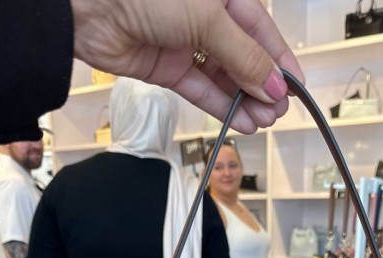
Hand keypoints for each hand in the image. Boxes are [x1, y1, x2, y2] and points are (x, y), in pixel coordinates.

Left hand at [70, 0, 304, 134]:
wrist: (87, 7)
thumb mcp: (208, 19)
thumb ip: (245, 56)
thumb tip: (274, 86)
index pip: (261, 29)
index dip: (279, 60)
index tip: (296, 89)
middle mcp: (205, 16)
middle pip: (244, 55)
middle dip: (262, 85)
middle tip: (277, 112)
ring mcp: (185, 42)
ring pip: (224, 76)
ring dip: (244, 100)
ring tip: (261, 122)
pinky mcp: (167, 67)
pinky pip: (201, 89)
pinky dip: (221, 106)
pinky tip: (240, 122)